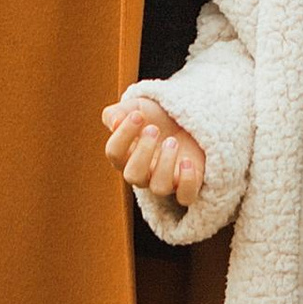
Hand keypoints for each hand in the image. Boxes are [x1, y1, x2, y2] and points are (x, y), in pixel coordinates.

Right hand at [102, 90, 206, 205]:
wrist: (186, 120)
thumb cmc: (156, 116)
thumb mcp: (136, 107)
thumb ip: (117, 113)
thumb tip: (114, 122)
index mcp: (125, 155)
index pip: (114, 153)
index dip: (123, 134)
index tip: (138, 115)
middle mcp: (143, 173)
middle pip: (133, 176)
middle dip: (143, 151)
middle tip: (154, 129)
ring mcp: (166, 181)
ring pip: (159, 187)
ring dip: (165, 164)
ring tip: (173, 141)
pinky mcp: (188, 184)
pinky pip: (185, 196)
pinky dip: (187, 182)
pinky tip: (188, 161)